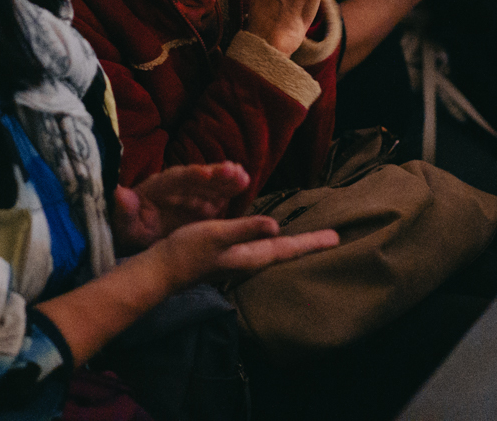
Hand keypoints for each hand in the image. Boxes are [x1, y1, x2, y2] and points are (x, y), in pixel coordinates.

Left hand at [112, 162, 249, 252]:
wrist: (135, 236)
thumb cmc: (128, 228)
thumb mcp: (123, 223)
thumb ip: (123, 210)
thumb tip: (120, 193)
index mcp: (157, 187)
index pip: (175, 179)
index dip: (189, 176)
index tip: (204, 174)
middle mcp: (176, 186)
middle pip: (198, 177)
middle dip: (215, 174)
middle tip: (235, 171)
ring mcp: (190, 194)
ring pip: (210, 184)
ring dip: (226, 180)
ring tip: (244, 178)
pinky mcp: (200, 204)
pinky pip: (215, 196)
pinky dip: (227, 192)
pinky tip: (242, 187)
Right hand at [155, 215, 338, 289]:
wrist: (160, 270)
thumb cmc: (187, 251)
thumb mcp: (217, 234)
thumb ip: (246, 229)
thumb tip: (276, 225)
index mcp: (250, 256)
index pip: (288, 249)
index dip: (312, 242)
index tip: (336, 238)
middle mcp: (248, 261)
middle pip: (285, 252)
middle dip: (307, 245)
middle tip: (331, 238)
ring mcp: (237, 261)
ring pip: (273, 252)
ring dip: (291, 245)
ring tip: (308, 239)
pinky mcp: (227, 258)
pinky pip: (259, 249)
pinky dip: (271, 243)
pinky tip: (268, 238)